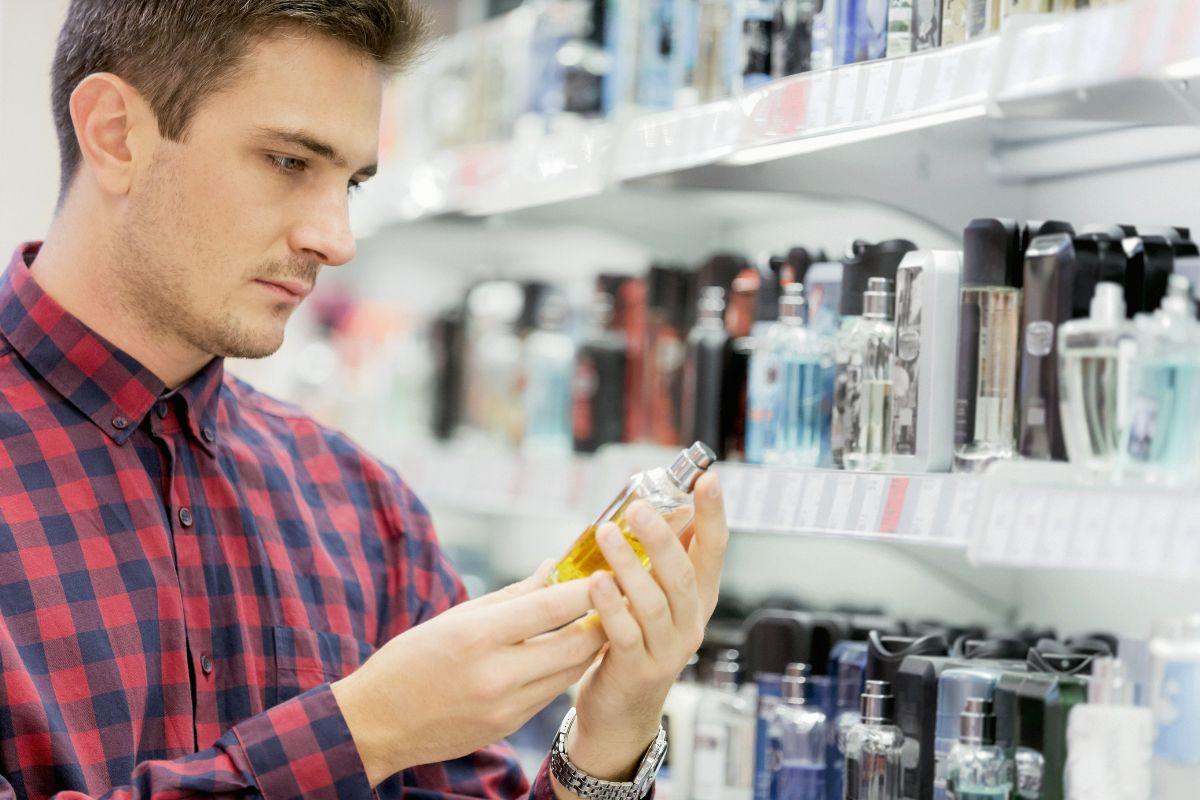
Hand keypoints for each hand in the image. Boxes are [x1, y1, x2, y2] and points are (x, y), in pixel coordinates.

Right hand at [332, 561, 605, 787]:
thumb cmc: (410, 660)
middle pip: (576, 645)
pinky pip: (552, 692)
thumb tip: (553, 567)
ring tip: (600, 619)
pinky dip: (565, 669)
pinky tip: (568, 650)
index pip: (552, 608)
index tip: (610, 570)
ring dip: (590, 646)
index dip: (589, 588)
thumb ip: (512, 595)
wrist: (376, 725)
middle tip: (618, 598)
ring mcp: (506, 707)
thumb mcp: (455, 618)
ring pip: (571, 672)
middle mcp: (496, 675)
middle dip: (604, 619)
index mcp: (477, 636)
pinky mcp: (509, 727)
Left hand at [564, 472, 728, 782]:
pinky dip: (611, 607)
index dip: (713, 514)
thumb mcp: (654, 599)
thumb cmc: (635, 643)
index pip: (714, 550)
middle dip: (663, 538)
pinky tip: (596, 583)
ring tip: (606, 534)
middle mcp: (690, 623)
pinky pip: (625, 634)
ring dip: (630, 565)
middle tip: (640, 508)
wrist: (621, 713)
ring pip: (654, 603)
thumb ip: (659, 561)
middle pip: (684, 575)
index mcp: (697, 598)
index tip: (708, 479)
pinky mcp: (638, 671)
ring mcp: (667, 650)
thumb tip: (658, 504)